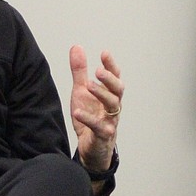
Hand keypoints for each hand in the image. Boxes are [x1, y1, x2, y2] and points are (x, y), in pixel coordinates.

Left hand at [69, 45, 122, 173]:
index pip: (114, 77)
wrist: (92, 148)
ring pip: (113, 106)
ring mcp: (110, 120)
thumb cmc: (90, 117)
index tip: (104, 53)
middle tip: (98, 70)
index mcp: (109, 94)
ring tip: (89, 86)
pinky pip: (98, 126)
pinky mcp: (103, 135)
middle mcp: (113, 106)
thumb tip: (77, 47)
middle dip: (110, 79)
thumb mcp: (82, 92)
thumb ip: (80, 72)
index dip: (111, 65)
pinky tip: (77, 112)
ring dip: (102, 95)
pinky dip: (88, 119)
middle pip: (118, 90)